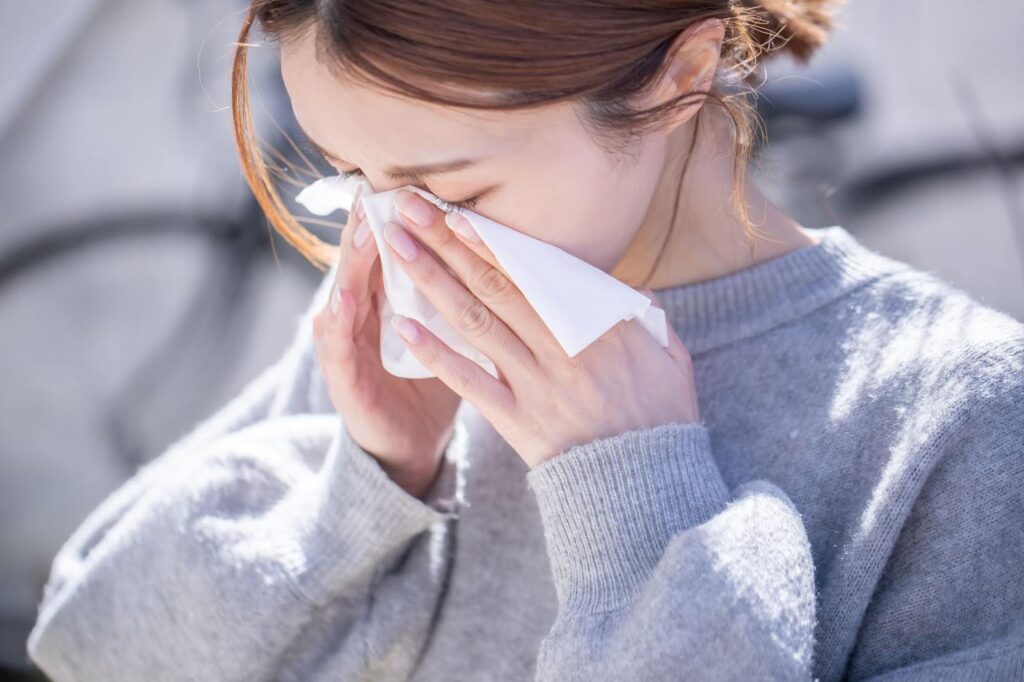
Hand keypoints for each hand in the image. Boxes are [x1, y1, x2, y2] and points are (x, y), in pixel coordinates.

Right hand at [311, 185, 462, 498]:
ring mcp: (348, 348)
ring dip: (350, 266)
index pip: (392, 254)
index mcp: (391, 303)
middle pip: (364, 266)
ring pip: (344, 298)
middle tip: (378, 192)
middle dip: (370, 229)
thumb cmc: (433, 381)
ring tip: (359, 235)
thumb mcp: (450, 332)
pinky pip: (336, 351)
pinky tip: (337, 303)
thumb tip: (505, 251)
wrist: (412, 444)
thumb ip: (464, 293)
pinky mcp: (343, 383)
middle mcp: (364, 318)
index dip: (400, 221)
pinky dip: (335, 325)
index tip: (411, 184)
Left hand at [384, 189, 699, 468]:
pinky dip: (436, 355)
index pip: (536, 272)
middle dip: (448, 243)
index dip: (493, 241)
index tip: (458, 214)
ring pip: (475, 322)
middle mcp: (561, 347)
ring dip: (432, 281)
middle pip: (495, 285)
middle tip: (409, 208)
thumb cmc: (662, 416)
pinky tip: (404, 326)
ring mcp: (535, 384)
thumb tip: (626, 285)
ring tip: (399, 248)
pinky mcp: (517, 421)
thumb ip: (644, 313)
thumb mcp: (669, 354)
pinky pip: (470, 383)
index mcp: (600, 324)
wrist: (647, 485)